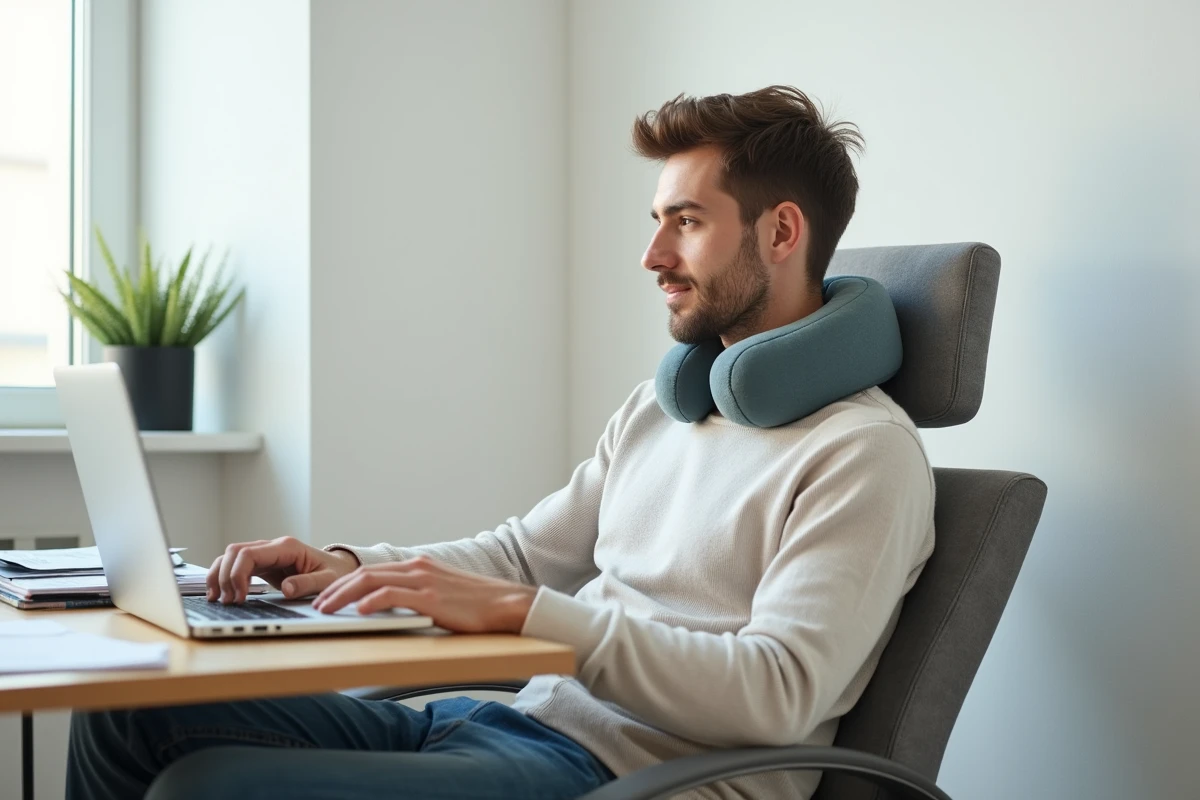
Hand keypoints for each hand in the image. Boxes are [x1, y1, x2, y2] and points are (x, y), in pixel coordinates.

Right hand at [207, 536, 359, 603]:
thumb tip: (286, 589)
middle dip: (226, 576)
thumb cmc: (334, 573)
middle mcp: (273, 547)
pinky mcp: (263, 564)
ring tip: (217, 599)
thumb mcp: (327, 580)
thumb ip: (308, 583)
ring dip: (220, 575)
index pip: (249, 553)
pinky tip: (221, 593)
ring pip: (231, 556)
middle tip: (229, 601)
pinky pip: (237, 565)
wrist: (338, 568)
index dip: (237, 574)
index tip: (239, 597)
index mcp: (287, 547)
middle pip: (235, 552)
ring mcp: (266, 554)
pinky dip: (225, 577)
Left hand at [312, 555, 536, 633]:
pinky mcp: (432, 598)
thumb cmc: (476, 605)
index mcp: (418, 566)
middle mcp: (417, 568)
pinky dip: (372, 602)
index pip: (371, 571)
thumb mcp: (441, 593)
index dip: (344, 584)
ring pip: (372, 582)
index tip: (327, 597)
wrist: (507, 604)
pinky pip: (394, 596)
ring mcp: (424, 581)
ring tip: (327, 611)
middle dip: (335, 590)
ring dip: (344, 596)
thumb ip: (416, 594)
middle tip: (317, 606)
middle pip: (365, 574)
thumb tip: (390, 607)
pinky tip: (359, 612)